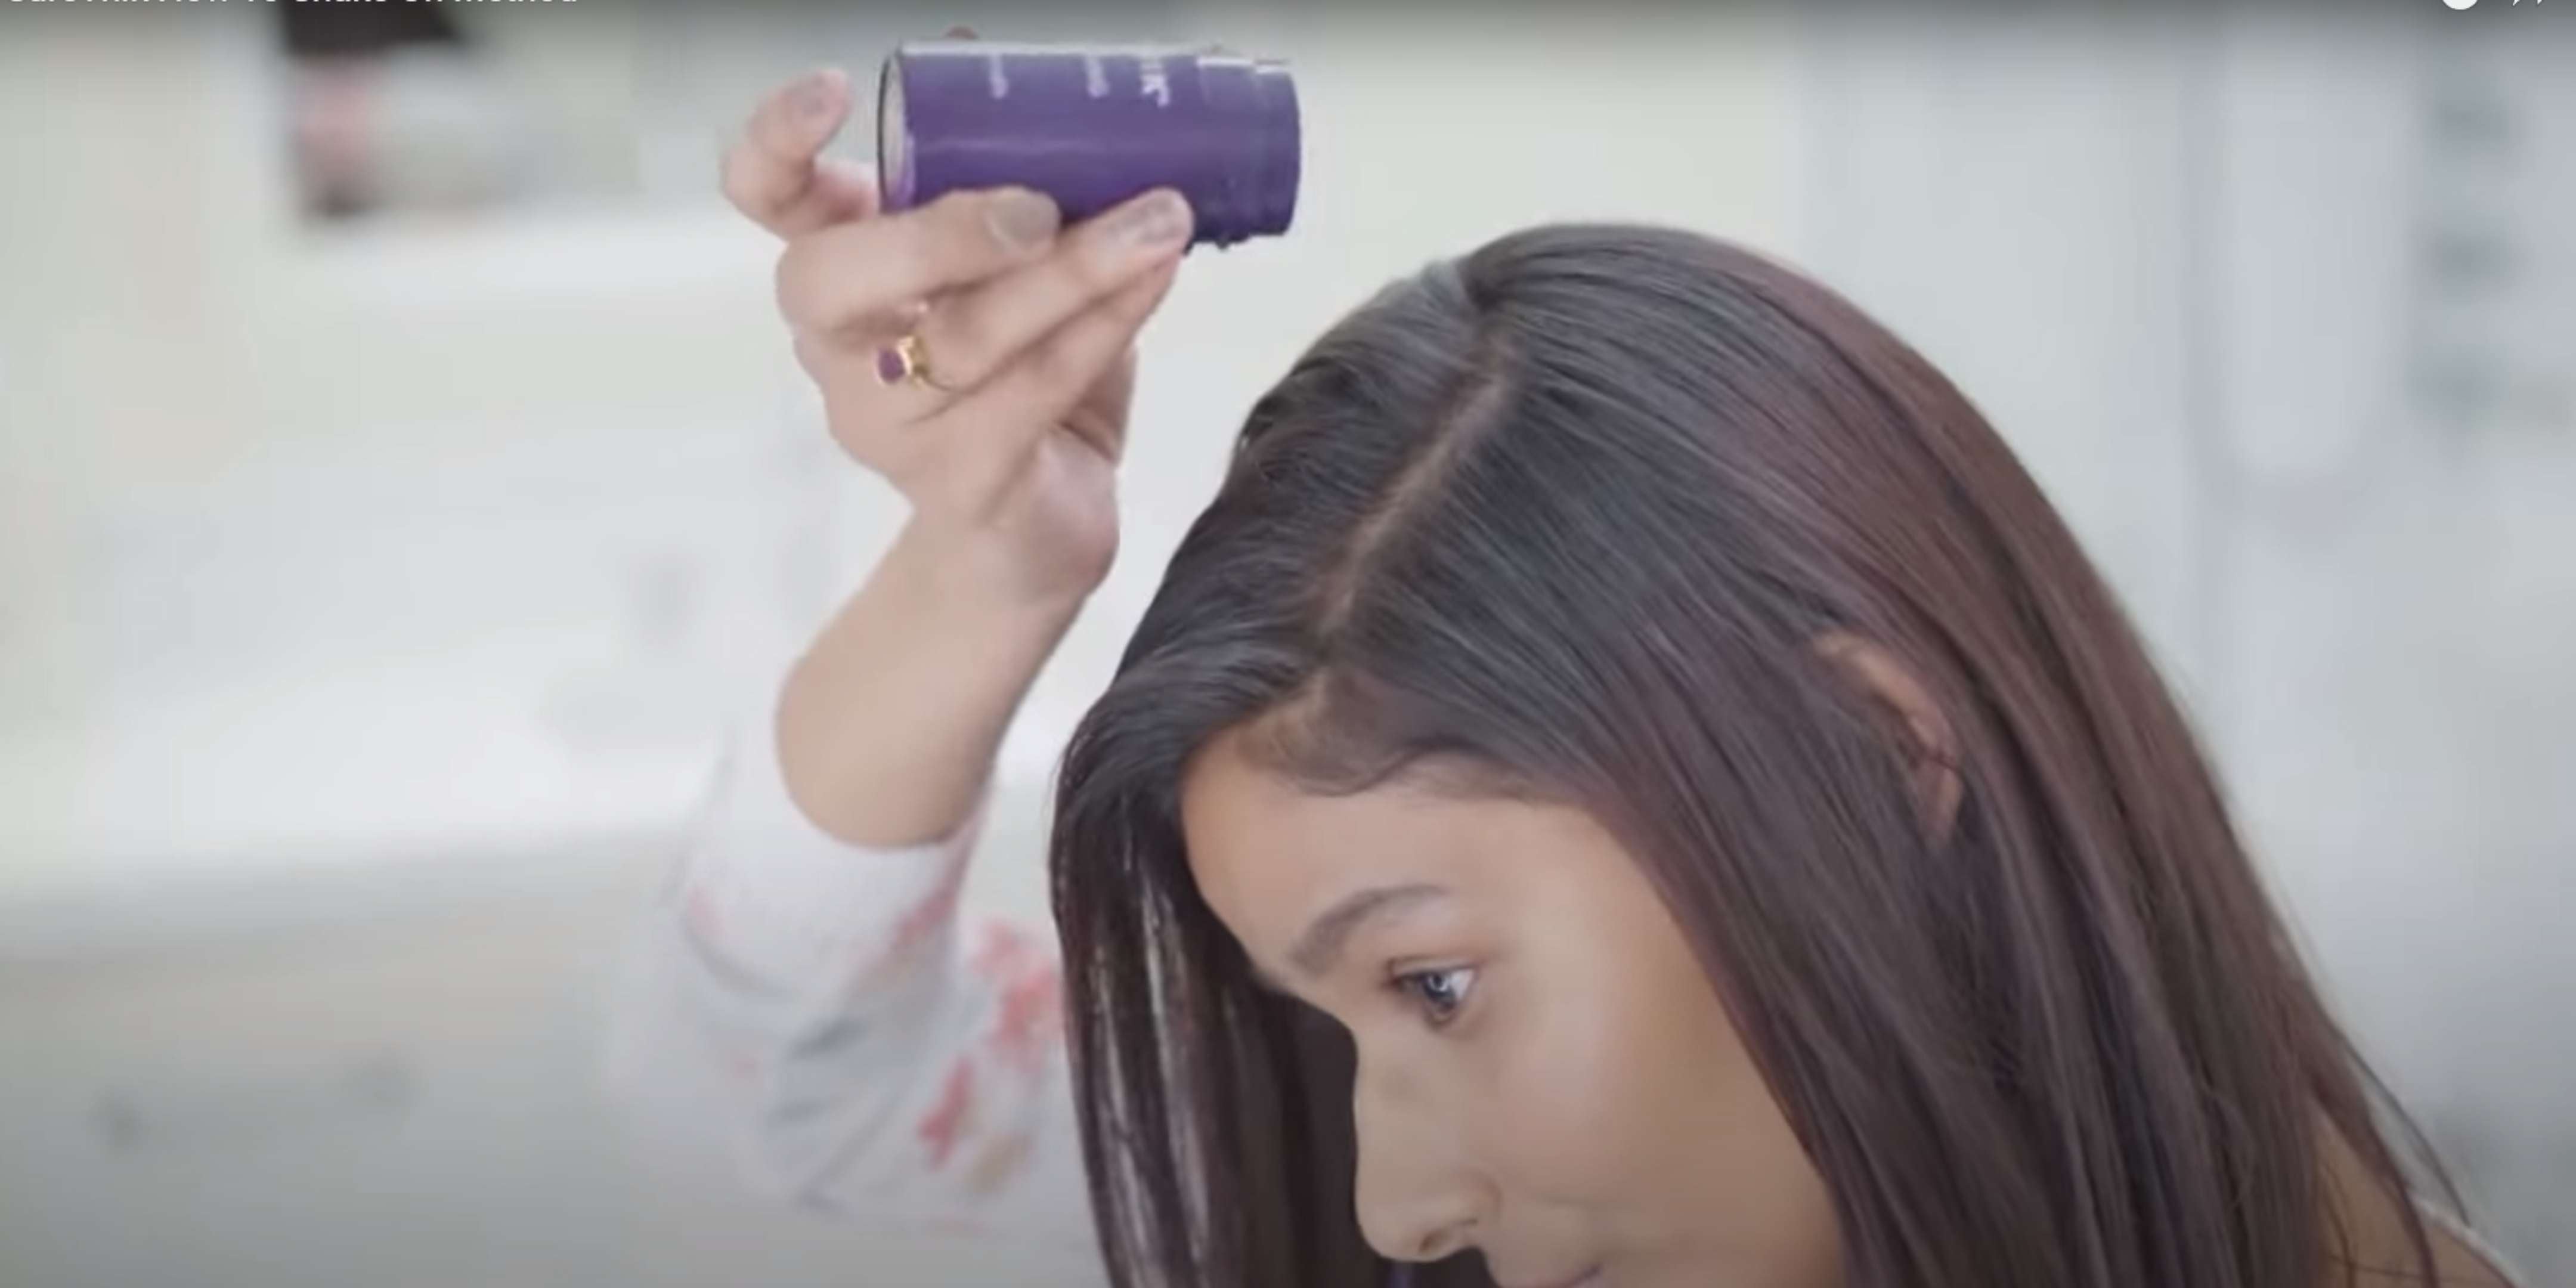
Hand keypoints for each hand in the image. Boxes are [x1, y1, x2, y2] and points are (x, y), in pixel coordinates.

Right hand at [723, 66, 1193, 607]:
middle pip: (832, 279)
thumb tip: (1016, 70)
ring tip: (1159, 221)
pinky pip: (1031, 391)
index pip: (764, 198)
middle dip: (935, 233)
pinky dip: (1104, 325)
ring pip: (962, 335)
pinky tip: (1157, 277)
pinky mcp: (961, 480)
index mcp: (842, 267)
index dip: (775, 145)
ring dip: (1072, 270)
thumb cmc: (1025, 379)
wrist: (1043, 526)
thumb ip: (1012, 185)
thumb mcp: (1015, 271)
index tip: (832, 92)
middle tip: (1039, 206)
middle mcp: (842, 346)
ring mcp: (889, 422)